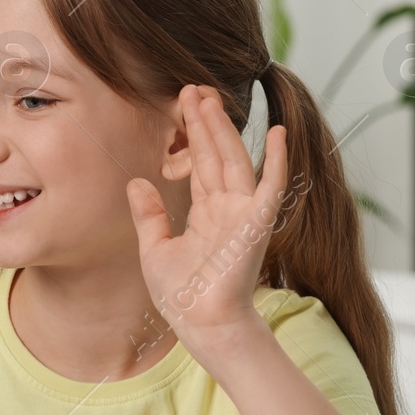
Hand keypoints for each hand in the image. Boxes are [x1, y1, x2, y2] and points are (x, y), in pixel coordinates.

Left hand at [125, 83, 287, 352]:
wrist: (202, 325)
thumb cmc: (182, 296)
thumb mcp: (154, 248)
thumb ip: (150, 214)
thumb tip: (136, 181)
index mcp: (206, 212)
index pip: (199, 163)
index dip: (191, 134)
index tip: (181, 104)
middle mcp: (227, 208)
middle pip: (215, 154)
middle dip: (204, 122)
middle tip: (191, 88)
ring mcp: (244, 214)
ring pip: (234, 160)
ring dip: (223, 130)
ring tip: (210, 98)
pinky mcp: (257, 224)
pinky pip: (271, 186)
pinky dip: (277, 159)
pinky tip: (278, 131)